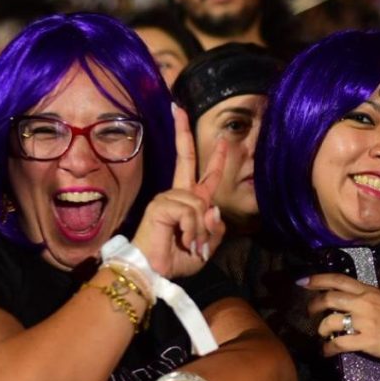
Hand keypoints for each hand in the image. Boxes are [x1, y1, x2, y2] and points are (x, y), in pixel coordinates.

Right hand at [131, 105, 226, 278]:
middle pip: (185, 158)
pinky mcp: (160, 204)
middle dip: (183, 132)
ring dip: (202, 229)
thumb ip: (214, 227)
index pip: (206, 176)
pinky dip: (194, 230)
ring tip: (194, 245)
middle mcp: (177, 195)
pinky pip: (190, 212)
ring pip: (200, 203)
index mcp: (189, 202)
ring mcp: (167, 197)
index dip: (217, 159)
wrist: (155, 273)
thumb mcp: (205, 245)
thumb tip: (214, 207)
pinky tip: (186, 242)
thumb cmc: (176, 259)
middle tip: (179, 108)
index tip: (225, 140)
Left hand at [300, 273, 379, 362]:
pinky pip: (339, 343)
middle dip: (314, 305)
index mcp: (369, 291)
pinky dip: (328, 348)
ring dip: (321, 329)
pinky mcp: (367, 341)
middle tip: (310, 312)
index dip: (318, 279)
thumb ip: (369, 298)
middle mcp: (364, 303)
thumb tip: (352, 300)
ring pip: (331, 321)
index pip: (339, 280)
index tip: (303, 281)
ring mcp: (365, 322)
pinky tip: (327, 352)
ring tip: (323, 335)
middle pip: (329, 298)